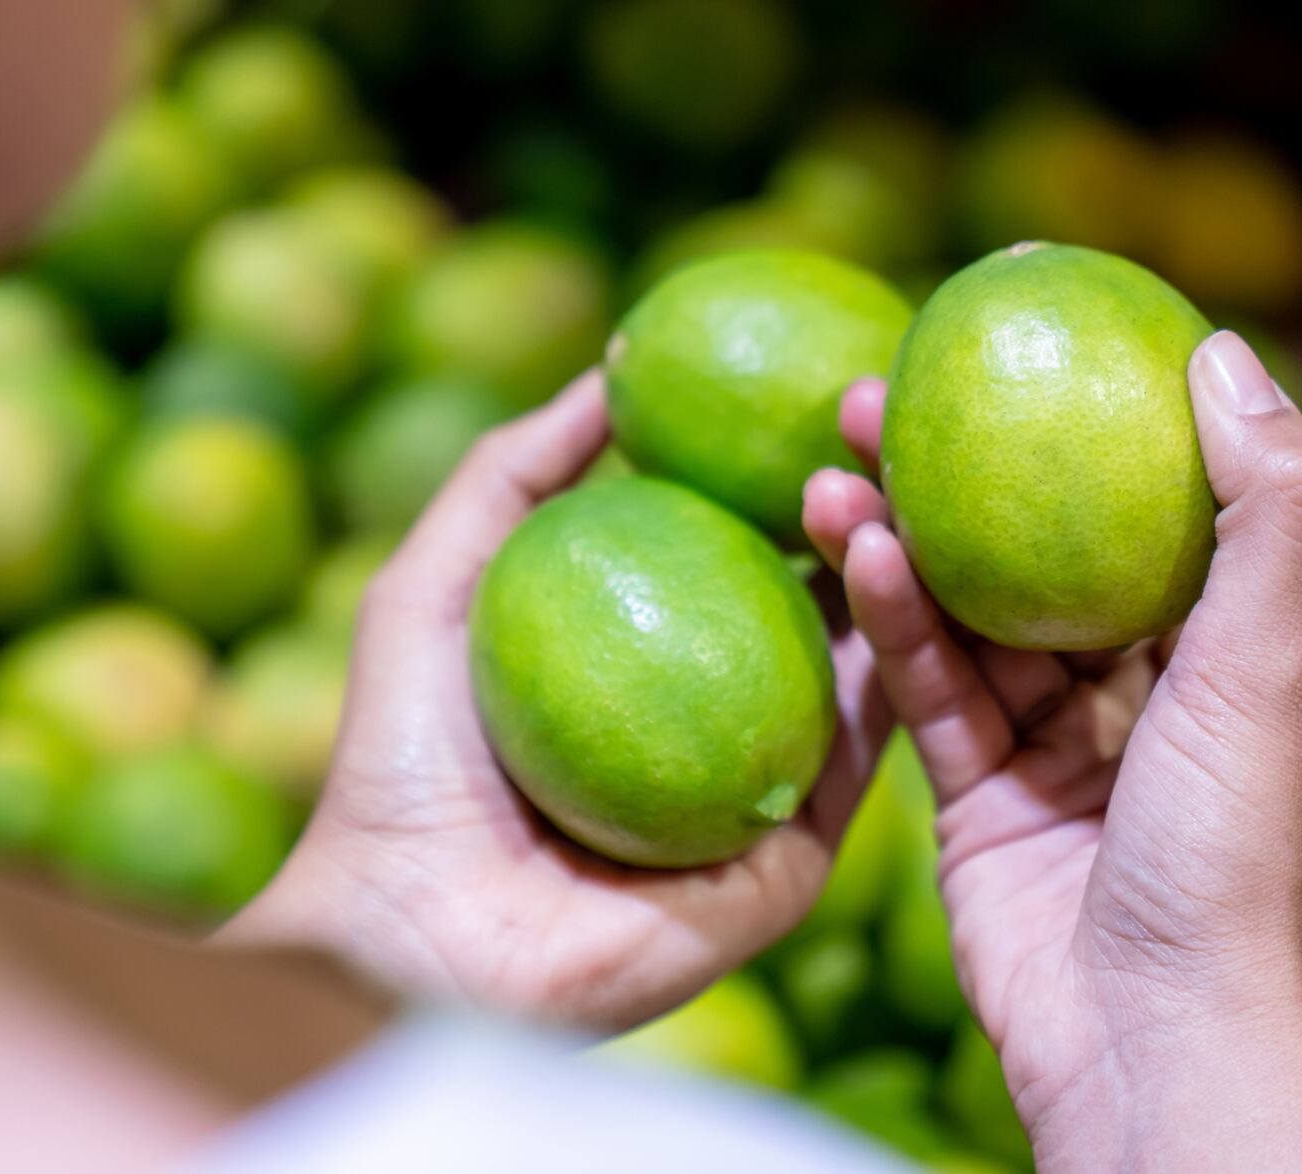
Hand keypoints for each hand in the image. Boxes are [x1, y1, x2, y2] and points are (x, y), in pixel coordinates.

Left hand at [227, 371, 893, 1031]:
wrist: (411, 932)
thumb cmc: (402, 759)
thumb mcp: (438, 581)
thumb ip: (516, 473)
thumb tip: (613, 370)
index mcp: (651, 667)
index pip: (739, 553)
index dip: (781, 473)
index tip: (818, 392)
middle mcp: (718, 725)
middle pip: (815, 601)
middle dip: (858, 508)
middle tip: (875, 422)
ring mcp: (763, 795)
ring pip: (857, 667)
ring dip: (889, 572)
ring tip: (890, 482)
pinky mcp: (792, 863)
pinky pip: (856, 758)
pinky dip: (887, 669)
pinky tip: (899, 582)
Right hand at [801, 331, 1301, 1172]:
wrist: (1154, 1043)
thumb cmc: (1236, 853)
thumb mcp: (1279, 659)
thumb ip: (1270, 506)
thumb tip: (1221, 346)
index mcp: (1239, 651)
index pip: (1158, 503)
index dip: (1086, 417)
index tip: (1009, 339)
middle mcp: (1150, 691)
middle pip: (1042, 549)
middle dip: (960, 471)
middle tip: (876, 392)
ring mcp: (1058, 747)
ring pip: (968, 617)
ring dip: (901, 542)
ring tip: (830, 466)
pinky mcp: (979, 800)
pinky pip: (930, 692)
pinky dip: (893, 624)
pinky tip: (853, 553)